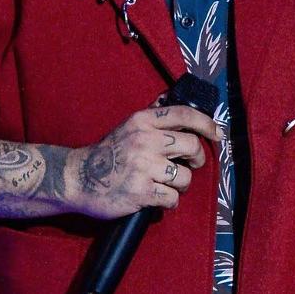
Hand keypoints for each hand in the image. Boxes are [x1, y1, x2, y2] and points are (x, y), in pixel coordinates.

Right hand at [68, 105, 221, 219]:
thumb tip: (173, 94)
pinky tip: (157, 197)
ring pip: (185, 176)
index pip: (184, 115)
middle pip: (192, 146)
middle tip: (190, 164)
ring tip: (167, 184)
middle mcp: (144, 141)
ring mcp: (143, 167)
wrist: (77, 179)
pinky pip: (171, 198)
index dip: (207, 123)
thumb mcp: (128, 127)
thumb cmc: (108, 153)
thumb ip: (152, 115)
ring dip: (180, 184)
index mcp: (142, 121)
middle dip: (197, 158)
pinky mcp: (140, 192)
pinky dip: (168, 201)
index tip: (218, 133)